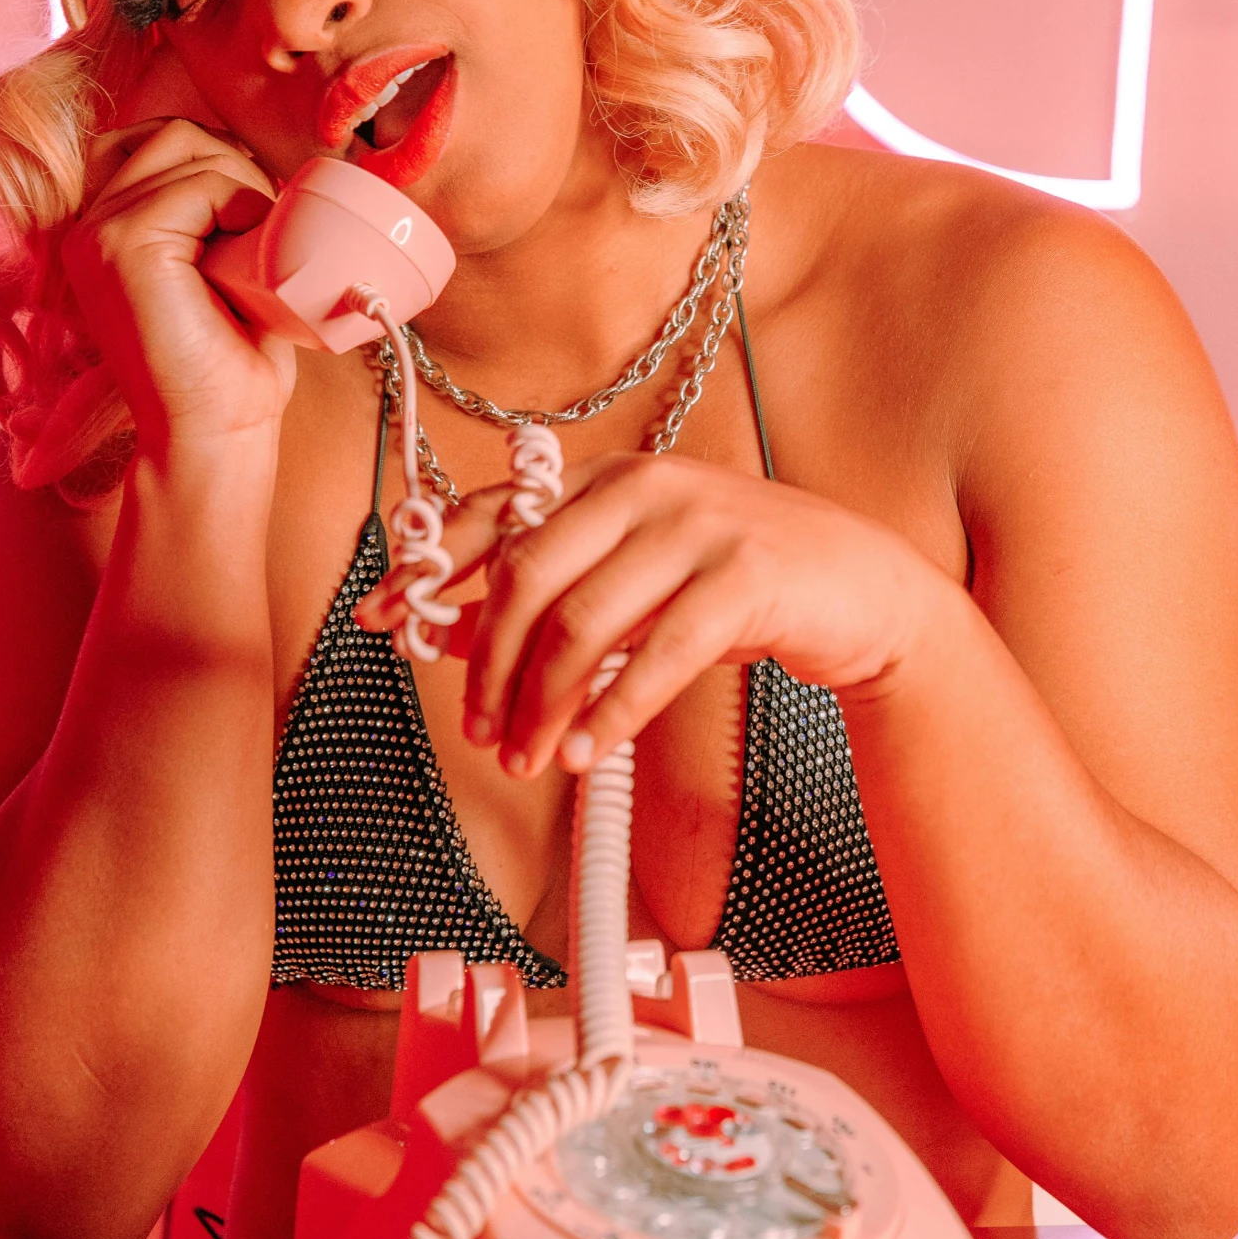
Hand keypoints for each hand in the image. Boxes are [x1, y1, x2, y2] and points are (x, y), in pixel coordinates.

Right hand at [61, 119, 297, 452]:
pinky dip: (242, 209)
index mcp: (103, 225)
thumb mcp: (217, 262)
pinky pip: (202, 184)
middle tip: (258, 238)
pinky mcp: (120, 244)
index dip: (220, 162)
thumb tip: (253, 154)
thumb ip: (211, 205)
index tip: (247, 219)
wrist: (213, 429)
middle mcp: (89, 222)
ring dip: (242, 189)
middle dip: (236, 168)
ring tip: (250, 255)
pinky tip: (244, 263)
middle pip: (176, 132)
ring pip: (191, 148)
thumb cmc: (227, 356)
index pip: (159, 138)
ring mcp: (98, 230)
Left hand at [368, 452, 943, 777]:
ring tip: (530, 759)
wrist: (863, 587)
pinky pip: (657, 655)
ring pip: (584, 621)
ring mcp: (699, 526)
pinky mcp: (746, 576)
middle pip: (528, 575)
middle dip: (490, 665)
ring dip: (543, 703)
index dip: (429, 568)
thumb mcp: (640, 581)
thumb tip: (451, 637)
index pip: (498, 514)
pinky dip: (612, 713)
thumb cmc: (739, 584)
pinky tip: (589, 756)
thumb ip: (558, 599)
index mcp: (609, 478)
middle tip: (482, 734)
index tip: (374, 616)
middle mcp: (646, 486)